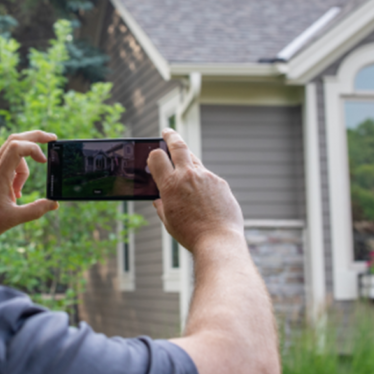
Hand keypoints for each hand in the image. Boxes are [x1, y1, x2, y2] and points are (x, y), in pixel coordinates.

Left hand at [0, 130, 58, 277]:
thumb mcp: (13, 219)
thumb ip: (36, 210)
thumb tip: (54, 203)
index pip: (17, 146)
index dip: (35, 147)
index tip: (44, 161)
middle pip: (15, 139)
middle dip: (35, 138)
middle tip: (52, 139)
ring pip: (11, 155)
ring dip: (23, 169)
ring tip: (18, 194)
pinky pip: (4, 164)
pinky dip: (14, 173)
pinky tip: (12, 193)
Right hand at [147, 128, 243, 252]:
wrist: (218, 240)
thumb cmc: (190, 233)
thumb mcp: (168, 220)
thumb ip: (161, 204)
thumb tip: (159, 197)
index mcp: (170, 185)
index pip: (157, 157)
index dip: (153, 155)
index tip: (153, 156)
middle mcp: (188, 176)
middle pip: (178, 146)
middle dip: (171, 136)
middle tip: (167, 132)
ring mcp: (207, 177)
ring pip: (195, 161)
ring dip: (188, 162)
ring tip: (185, 170)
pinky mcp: (221, 183)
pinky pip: (208, 177)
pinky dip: (203, 182)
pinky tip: (203, 197)